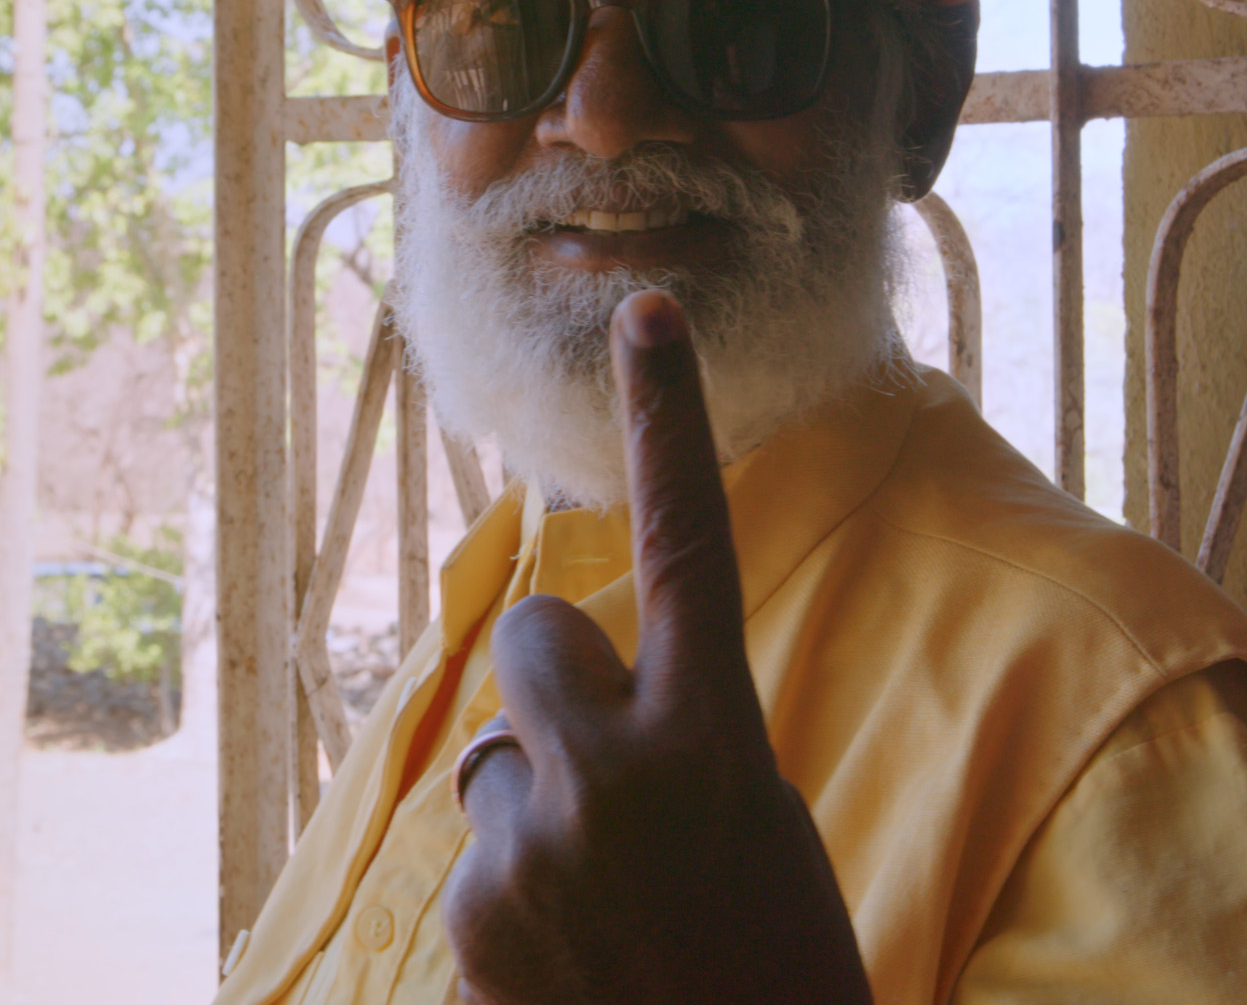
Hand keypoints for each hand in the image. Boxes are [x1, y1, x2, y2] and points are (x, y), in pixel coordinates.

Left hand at [442, 289, 870, 1004]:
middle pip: (538, 641)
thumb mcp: (756, 835)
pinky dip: (519, 917)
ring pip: (503, 770)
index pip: (685, 544)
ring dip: (542, 823)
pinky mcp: (473, 929)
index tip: (643, 308)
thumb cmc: (774, 973)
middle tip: (619, 793)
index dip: (668, 421)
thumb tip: (572, 718)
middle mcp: (618, 775)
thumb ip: (674, 749)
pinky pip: (482, 869)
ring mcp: (534, 853)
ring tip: (609, 922)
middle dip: (565, 693)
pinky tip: (575, 978)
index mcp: (717, 740)